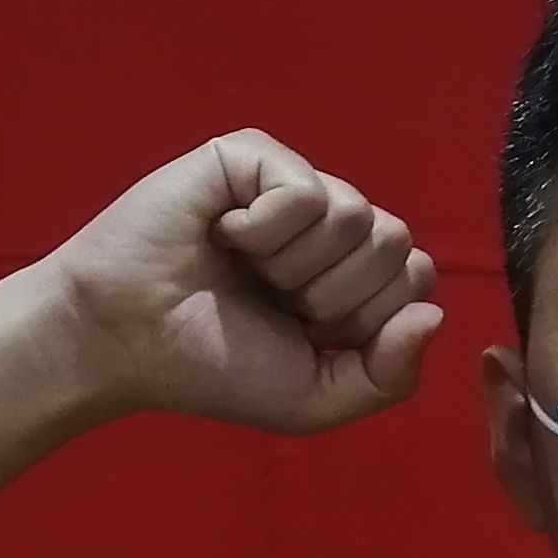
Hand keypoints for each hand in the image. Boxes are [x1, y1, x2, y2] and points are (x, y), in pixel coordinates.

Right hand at [40, 131, 444, 434]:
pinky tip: (223, 236)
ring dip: (294, 267)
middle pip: (396, 244)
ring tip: (244, 270)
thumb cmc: (213, 368)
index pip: (416, 278)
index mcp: (353, 277)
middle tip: (271, 302)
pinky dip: (264, 232)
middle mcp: (331, 225)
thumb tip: (433, 314)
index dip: (364, 320)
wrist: (124, 342)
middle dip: (333, 296)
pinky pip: (306, 191)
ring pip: (357, 217)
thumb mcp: (314, 400)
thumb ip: (390, 375)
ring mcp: (294, 185)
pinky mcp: (252, 157)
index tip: (304, 334)